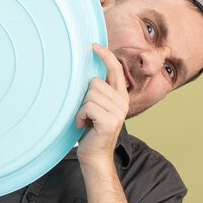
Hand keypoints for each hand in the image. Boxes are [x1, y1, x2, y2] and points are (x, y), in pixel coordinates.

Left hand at [75, 44, 128, 165]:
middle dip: (85, 97)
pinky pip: (87, 107)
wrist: (95, 156)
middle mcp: (122, 102)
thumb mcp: (97, 107)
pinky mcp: (110, 121)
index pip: (116, 69)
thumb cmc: (92, 131)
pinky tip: (84, 125)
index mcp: (121, 96)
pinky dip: (80, 116)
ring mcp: (118, 111)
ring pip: (90, 95)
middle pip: (95, 83)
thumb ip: (98, 92)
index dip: (105, 56)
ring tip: (86, 120)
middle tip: (87, 113)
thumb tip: (88, 75)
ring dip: (82, 109)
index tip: (94, 46)